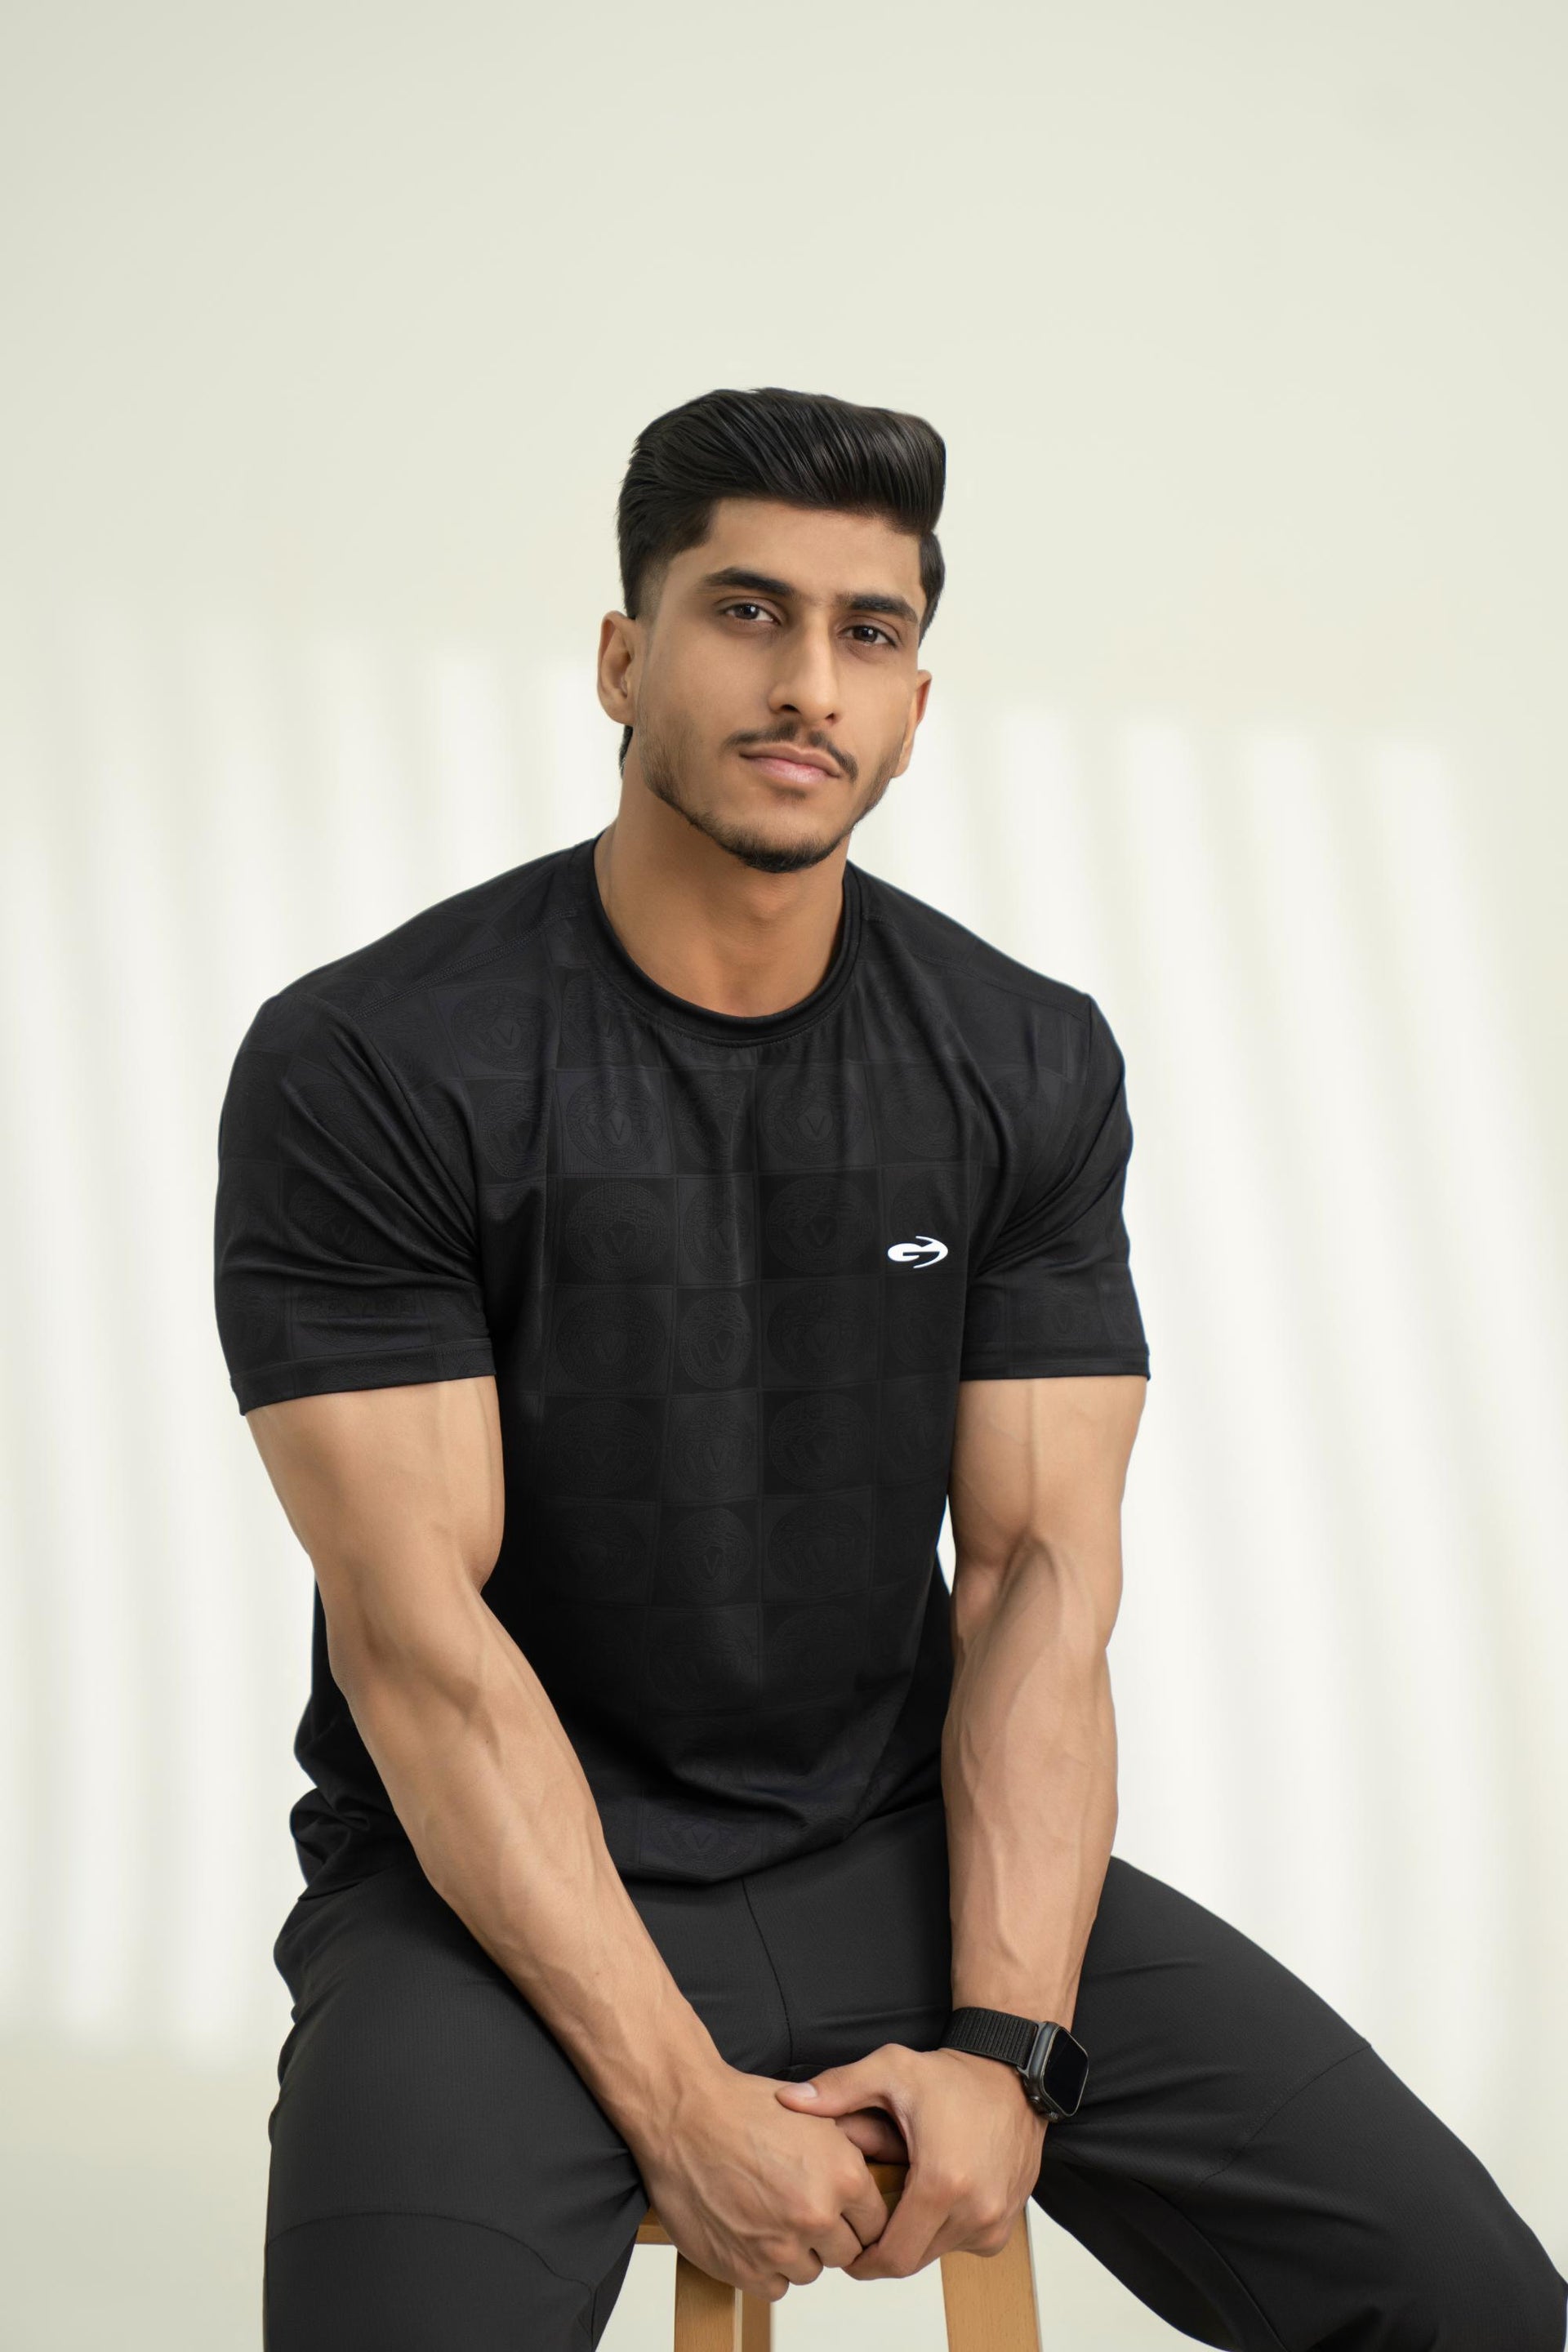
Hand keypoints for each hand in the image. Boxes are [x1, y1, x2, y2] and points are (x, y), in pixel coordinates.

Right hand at [628, 2061, 890, 2300]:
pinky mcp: (744, 2267)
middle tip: (800, 2207)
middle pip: (845, 2251)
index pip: (876, 2223)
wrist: (684, 2116)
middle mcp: (817, 2214)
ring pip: (810, 2271)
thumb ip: (850, 2152)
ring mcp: (780, 2246)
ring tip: (771, 2216)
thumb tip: (875, 2172)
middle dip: (828, 2233)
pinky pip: (775, 2286)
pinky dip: (766, 2267)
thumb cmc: (743, 2108)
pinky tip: (752, 2233)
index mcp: (843, 2175)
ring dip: (796, 2251)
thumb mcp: (814, 2114)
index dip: (856, 2215)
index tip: (840, 2209)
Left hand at [775, 2045, 1045, 2278]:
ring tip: (897, 2198)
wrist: (1012, 2076)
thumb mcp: (891, 2070)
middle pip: (912, 2260)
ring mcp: (994, 2221)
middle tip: (863, 2224)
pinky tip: (930, 2195)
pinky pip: (962, 2243)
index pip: (891, 2257)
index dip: (862, 2260)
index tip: (845, 2245)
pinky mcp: (1004, 2224)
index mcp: (940, 2185)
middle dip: (883, 2248)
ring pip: (936, 2253)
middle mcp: (973, 2211)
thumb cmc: (952, 2076)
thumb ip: (837, 2089)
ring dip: (913, 2236)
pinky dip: (941, 2230)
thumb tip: (788, 2100)